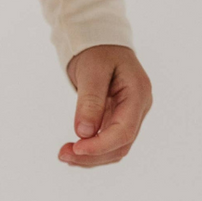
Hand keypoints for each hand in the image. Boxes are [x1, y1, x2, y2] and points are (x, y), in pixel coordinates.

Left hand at [59, 44, 151, 167]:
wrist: (101, 43)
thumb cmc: (98, 51)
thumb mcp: (92, 70)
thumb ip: (90, 101)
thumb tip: (84, 132)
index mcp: (138, 93)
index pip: (124, 131)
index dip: (100, 145)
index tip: (76, 148)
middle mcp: (139, 108)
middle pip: (120, 144)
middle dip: (92, 155)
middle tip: (62, 154)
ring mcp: (130, 115)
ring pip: (115, 148)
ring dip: (90, 157)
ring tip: (64, 154)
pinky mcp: (118, 120)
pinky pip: (108, 142)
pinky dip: (91, 150)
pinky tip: (73, 150)